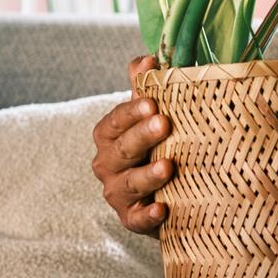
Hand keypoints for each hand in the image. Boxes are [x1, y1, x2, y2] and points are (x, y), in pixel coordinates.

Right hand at [91, 54, 173, 236]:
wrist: (167, 192)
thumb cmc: (157, 146)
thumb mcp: (151, 118)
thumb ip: (145, 89)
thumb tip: (147, 57)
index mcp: (110, 136)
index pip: (115, 122)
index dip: (131, 112)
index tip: (152, 102)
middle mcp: (108, 164)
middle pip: (121, 150)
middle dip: (141, 137)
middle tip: (164, 123)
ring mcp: (118, 193)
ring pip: (128, 184)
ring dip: (147, 175)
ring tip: (169, 166)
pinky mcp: (132, 219)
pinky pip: (136, 219)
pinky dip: (148, 215)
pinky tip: (164, 208)